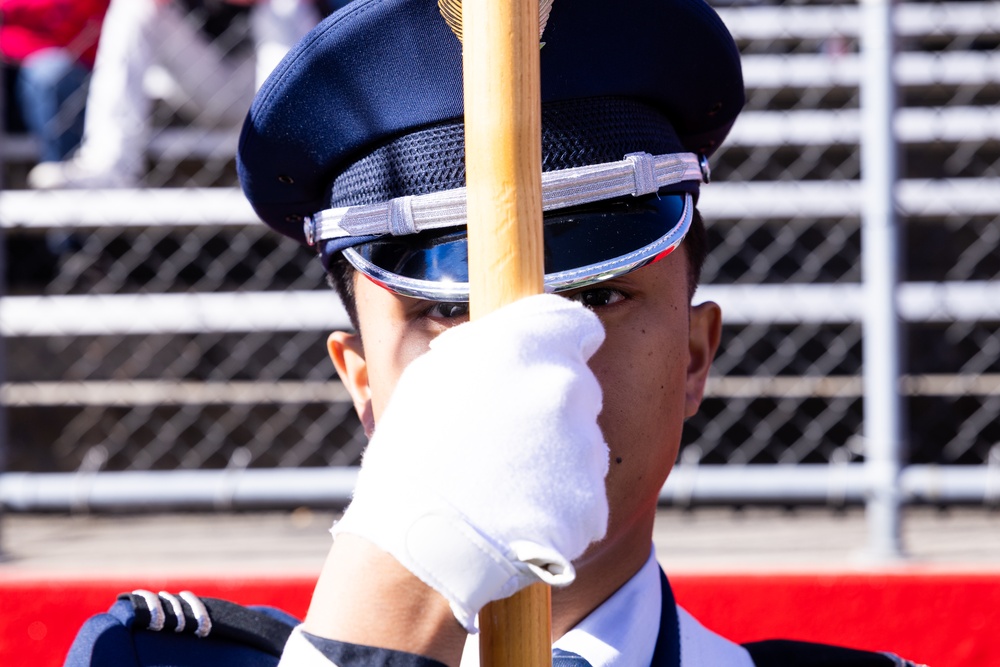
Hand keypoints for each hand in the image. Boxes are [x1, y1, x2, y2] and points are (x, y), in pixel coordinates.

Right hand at [332, 294, 609, 631]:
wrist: (421, 543)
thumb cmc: (413, 455)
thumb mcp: (430, 377)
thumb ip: (483, 348)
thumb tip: (504, 337)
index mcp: (526, 344)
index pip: (576, 323)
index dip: (558, 341)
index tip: (542, 359)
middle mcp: (566, 386)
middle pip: (576, 386)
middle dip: (548, 406)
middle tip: (503, 436)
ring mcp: (585, 445)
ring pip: (581, 443)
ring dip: (555, 456)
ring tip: (502, 482)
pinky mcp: (593, 500)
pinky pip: (582, 495)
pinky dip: (558, 504)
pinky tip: (517, 514)